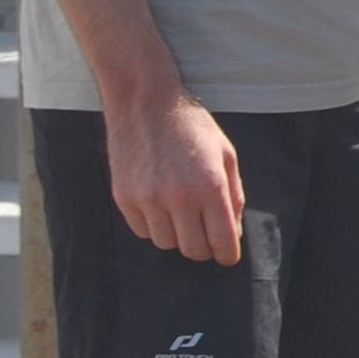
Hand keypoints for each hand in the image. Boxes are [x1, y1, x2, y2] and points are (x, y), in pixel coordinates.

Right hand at [106, 89, 245, 264]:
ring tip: (181, 213)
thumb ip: (234, 195)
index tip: (227, 255)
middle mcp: (179, 197)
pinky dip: (154, 226)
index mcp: (210, 186)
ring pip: (166, 243)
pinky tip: (159, 205)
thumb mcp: (226, 154)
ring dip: (177, 235)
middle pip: (194, 250)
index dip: (228, 254)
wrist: (146, 102)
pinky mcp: (124, 198)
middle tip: (206, 235)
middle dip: (204, 247)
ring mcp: (148, 199)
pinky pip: (142, 231)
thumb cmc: (192, 127)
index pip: (223, 242)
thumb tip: (233, 231)